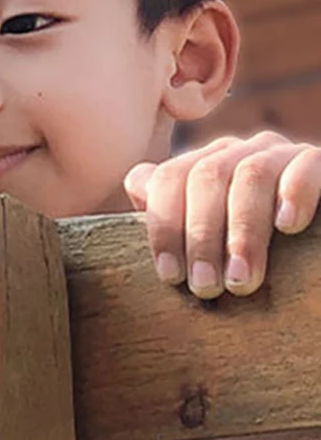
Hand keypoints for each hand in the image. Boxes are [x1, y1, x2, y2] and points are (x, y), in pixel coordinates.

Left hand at [124, 130, 320, 297]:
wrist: (311, 239)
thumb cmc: (250, 244)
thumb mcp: (206, 231)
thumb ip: (172, 209)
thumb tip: (136, 183)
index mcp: (203, 166)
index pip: (169, 178)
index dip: (164, 227)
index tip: (170, 276)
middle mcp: (238, 152)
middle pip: (206, 177)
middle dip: (202, 237)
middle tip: (206, 287)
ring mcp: (280, 153)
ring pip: (251, 175)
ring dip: (243, 231)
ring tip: (241, 279)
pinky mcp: (319, 161)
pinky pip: (306, 166)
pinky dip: (295, 194)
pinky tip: (288, 227)